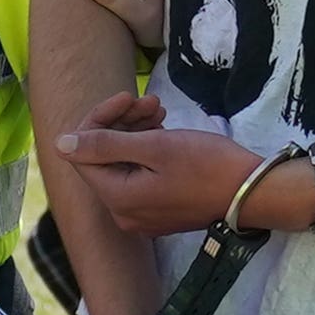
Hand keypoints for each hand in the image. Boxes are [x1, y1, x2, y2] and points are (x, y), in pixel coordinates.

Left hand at [48, 102, 285, 241]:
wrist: (253, 192)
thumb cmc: (207, 165)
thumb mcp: (154, 147)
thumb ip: (104, 145)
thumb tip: (60, 144)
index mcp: (117, 198)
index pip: (84, 154)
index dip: (100, 121)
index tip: (129, 98)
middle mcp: (123, 214)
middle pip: (104, 160)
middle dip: (121, 125)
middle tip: (151, 102)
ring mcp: (142, 216)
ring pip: (123, 166)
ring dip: (136, 133)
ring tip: (161, 111)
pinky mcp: (160, 213)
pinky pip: (140, 178)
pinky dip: (148, 153)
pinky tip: (165, 131)